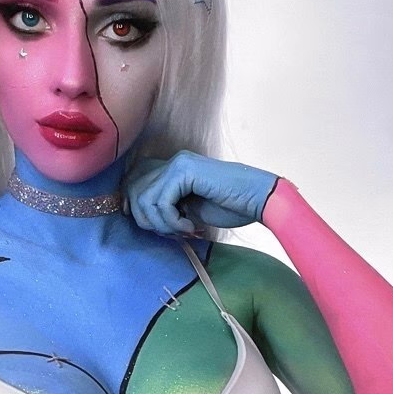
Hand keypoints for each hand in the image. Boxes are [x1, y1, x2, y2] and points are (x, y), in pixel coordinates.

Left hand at [122, 151, 279, 235]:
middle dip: (147, 220)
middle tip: (171, 231)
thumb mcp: (190, 209)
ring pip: (145, 199)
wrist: (259, 200)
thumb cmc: (231, 207)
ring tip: (182, 229)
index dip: (135, 208)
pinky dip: (172, 221)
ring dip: (162, 223)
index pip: (134, 184)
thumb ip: (167, 207)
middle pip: (134, 192)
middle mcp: (173, 162)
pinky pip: (162, 202)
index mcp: (173, 169)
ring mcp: (179, 164)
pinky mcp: (185, 171)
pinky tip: (190, 226)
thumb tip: (139, 216)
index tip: (156, 227)